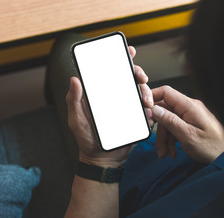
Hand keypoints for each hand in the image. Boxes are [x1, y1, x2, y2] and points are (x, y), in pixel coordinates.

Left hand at [66, 46, 152, 167]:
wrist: (101, 159)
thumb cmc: (86, 139)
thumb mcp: (76, 120)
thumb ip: (74, 101)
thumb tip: (74, 79)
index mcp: (101, 93)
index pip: (111, 72)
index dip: (121, 59)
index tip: (129, 52)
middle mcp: (115, 97)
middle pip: (130, 78)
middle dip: (139, 73)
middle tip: (142, 78)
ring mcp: (126, 106)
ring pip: (140, 92)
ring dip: (146, 92)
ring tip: (145, 102)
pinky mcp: (135, 117)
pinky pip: (146, 109)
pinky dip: (149, 108)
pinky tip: (148, 111)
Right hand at [151, 86, 223, 164]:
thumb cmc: (212, 148)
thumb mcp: (187, 135)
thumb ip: (170, 121)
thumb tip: (155, 109)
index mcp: (190, 106)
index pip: (166, 92)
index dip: (152, 98)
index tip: (144, 110)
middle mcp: (190, 108)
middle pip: (164, 111)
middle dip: (159, 130)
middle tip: (159, 146)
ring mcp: (190, 116)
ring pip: (168, 122)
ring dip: (164, 139)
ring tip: (166, 153)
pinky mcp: (190, 124)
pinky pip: (174, 128)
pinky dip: (171, 140)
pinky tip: (173, 151)